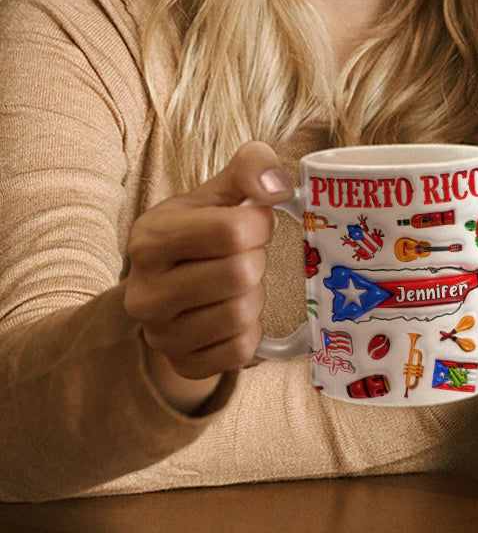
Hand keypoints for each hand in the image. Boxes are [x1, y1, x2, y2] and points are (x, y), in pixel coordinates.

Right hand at [124, 141, 293, 410]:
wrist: (169, 290)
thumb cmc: (201, 233)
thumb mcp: (218, 192)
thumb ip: (250, 168)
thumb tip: (278, 185)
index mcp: (150, 238)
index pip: (232, 231)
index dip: (259, 225)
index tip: (254, 224)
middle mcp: (145, 291)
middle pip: (241, 274)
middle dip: (256, 261)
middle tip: (245, 257)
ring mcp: (160, 335)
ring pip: (242, 314)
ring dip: (255, 297)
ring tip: (238, 286)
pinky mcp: (182, 364)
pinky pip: (241, 351)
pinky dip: (251, 332)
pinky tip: (235, 315)